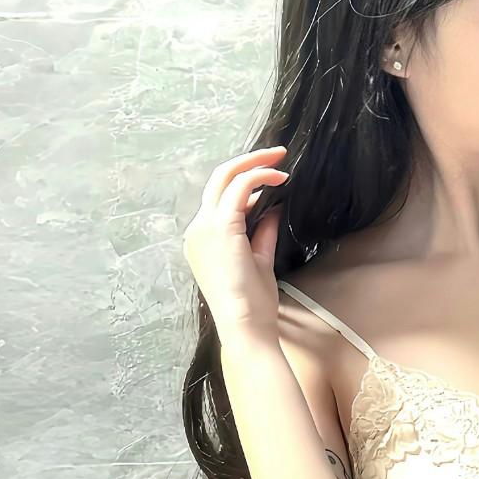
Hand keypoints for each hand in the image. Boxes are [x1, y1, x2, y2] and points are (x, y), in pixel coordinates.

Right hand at [182, 146, 289, 342]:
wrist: (245, 325)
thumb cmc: (252, 302)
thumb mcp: (259, 260)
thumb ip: (262, 232)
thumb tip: (273, 208)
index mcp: (202, 238)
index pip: (220, 197)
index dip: (246, 182)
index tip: (273, 178)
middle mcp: (197, 229)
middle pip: (218, 179)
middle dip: (248, 161)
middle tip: (277, 153)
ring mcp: (205, 227)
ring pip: (226, 177)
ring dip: (255, 163)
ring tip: (281, 160)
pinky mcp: (220, 227)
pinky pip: (239, 188)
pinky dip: (259, 176)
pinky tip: (280, 177)